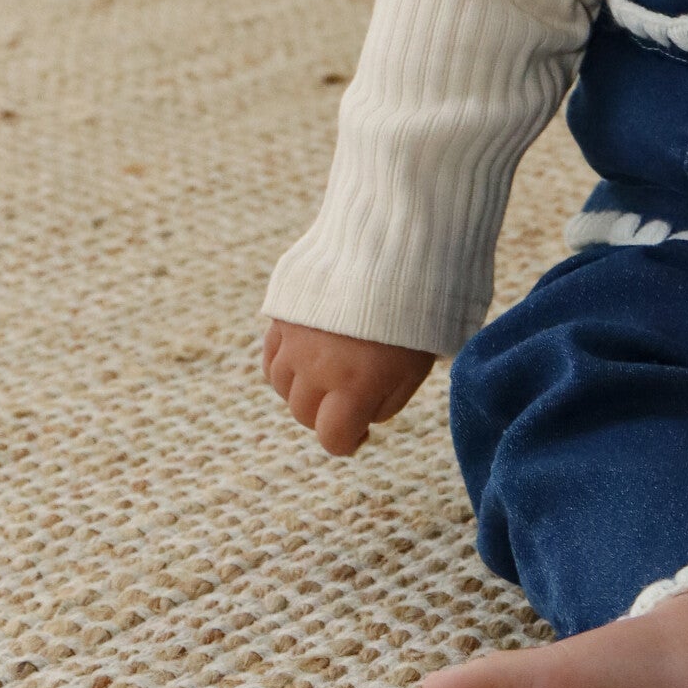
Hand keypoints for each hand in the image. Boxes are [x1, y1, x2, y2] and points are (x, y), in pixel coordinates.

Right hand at [261, 319, 435, 455]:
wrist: (391, 245)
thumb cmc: (416, 307)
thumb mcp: (416, 366)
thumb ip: (387, 401)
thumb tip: (361, 418)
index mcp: (354, 386)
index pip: (333, 438)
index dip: (346, 442)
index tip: (359, 434)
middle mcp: (317, 369)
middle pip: (304, 414)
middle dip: (325, 416)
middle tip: (347, 400)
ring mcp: (295, 341)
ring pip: (282, 386)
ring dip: (302, 389)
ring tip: (327, 374)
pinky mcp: (283, 315)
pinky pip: (271, 356)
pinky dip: (285, 364)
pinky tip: (305, 356)